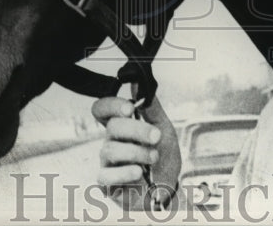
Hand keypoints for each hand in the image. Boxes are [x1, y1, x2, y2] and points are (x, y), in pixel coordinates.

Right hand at [92, 95, 180, 209]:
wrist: (170, 188)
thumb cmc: (163, 157)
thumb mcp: (164, 128)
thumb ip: (151, 108)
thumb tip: (136, 84)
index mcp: (122, 126)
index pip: (103, 109)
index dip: (112, 106)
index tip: (130, 109)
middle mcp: (111, 142)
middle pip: (112, 127)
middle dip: (137, 130)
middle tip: (156, 137)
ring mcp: (107, 163)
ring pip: (110, 150)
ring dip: (136, 152)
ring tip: (153, 157)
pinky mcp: (107, 184)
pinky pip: (105, 176)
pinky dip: (124, 172)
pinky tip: (138, 172)